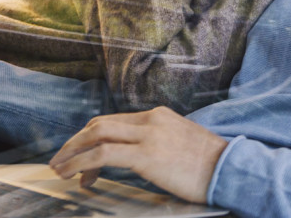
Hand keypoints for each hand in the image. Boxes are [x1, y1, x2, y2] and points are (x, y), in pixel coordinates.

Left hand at [48, 107, 226, 203]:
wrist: (230, 169)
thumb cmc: (210, 164)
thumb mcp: (182, 143)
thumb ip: (158, 143)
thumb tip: (136, 158)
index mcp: (159, 116)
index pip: (114, 121)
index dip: (90, 139)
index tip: (81, 159)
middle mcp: (151, 120)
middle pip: (99, 124)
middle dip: (74, 143)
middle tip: (60, 162)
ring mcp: (149, 136)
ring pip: (96, 135)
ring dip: (72, 153)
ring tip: (60, 171)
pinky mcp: (146, 155)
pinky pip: (103, 155)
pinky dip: (82, 163)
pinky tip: (74, 175)